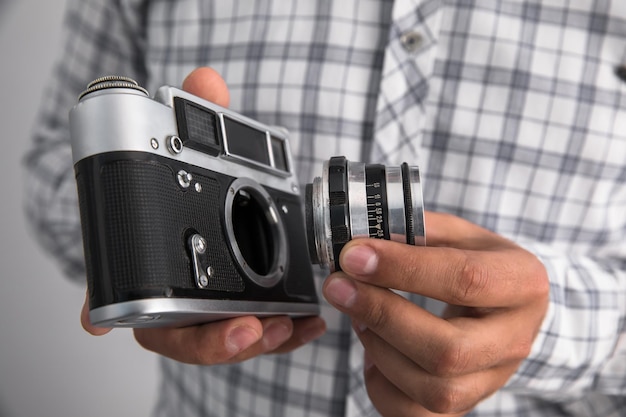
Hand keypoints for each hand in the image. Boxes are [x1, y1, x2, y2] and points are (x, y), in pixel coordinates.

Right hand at [80, 67, 325, 363]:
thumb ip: (197, 116)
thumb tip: (208, 81)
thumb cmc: (192, 182)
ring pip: (220, 340)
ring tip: (284, 328)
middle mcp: (169, 294)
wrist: (215, 196)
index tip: (101, 323)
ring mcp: (207, 308)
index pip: (113, 290)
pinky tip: (306, 324)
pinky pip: (257, 331)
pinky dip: (280, 332)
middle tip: (245, 328)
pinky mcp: (242, 310)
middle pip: (176, 334)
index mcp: (143, 260)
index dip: (105, 310)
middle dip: (209, 340)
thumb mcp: (194, 145)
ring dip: (252, 340)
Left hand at [322, 211, 548, 415]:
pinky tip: (372, 349)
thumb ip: (419, 231)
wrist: (511, 308)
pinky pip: (416, 414)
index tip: (353, 256)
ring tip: (357, 313)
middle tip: (338, 287)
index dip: (403, 269)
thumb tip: (364, 240)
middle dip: (383, 316)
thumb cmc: (481, 265)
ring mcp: (493, 379)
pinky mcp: (465, 404)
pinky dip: (381, 384)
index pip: (465, 280)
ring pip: (433, 389)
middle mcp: (515, 339)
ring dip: (379, 348)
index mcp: (522, 283)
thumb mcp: (463, 235)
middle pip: (449, 350)